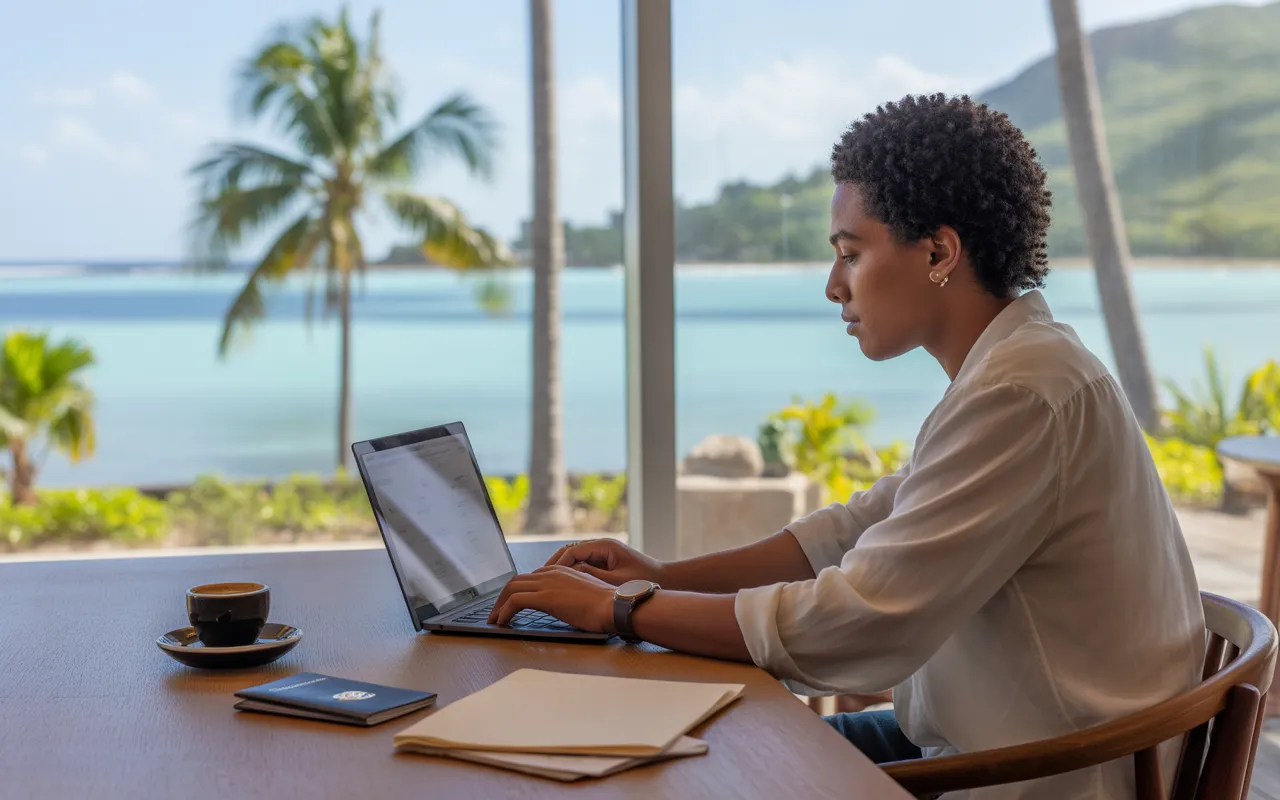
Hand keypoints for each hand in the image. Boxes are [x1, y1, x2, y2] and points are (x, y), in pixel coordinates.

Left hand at [486, 565, 615, 631]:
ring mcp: (547, 583)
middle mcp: (551, 572)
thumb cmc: (605, 605)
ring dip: (499, 605)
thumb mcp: (583, 594)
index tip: (510, 604)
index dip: (517, 591)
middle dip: (502, 597)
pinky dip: (504, 612)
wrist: (614, 605)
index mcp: (560, 570)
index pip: (530, 577)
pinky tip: (501, 623)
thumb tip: (562, 605)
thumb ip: (568, 594)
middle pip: (516, 581)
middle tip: (496, 612)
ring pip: (511, 589)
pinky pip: (515, 602)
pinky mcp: (545, 597)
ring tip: (494, 619)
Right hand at [544, 538, 666, 586]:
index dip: (556, 565)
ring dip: (560, 568)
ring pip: (573, 557)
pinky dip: (570, 571)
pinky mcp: (604, 560)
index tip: (543, 578)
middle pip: (569, 551)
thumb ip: (592, 576)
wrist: (666, 579)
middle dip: (552, 565)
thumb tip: (568, 574)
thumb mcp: (615, 581)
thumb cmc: (644, 581)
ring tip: (545, 582)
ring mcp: (602, 552)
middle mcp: (601, 545)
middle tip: (538, 580)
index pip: (572, 552)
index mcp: (604, 546)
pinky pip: (582, 563)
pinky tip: (562, 585)